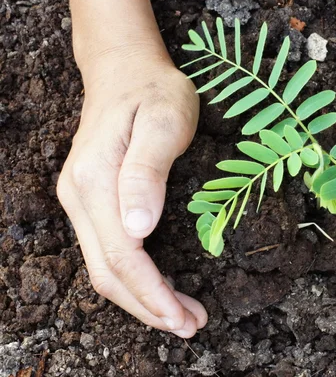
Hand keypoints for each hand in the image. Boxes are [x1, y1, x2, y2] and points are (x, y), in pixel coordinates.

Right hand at [57, 50, 205, 337]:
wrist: (126, 71)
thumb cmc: (154, 92)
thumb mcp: (164, 121)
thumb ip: (147, 173)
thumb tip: (137, 229)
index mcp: (96, 181)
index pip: (123, 256)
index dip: (153, 293)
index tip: (184, 318)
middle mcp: (80, 196)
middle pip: (109, 273)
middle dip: (149, 307)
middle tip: (192, 326)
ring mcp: (81, 200)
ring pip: (106, 268)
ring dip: (142, 298)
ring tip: (182, 317)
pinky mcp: (92, 201)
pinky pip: (108, 252)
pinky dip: (135, 278)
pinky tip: (161, 288)